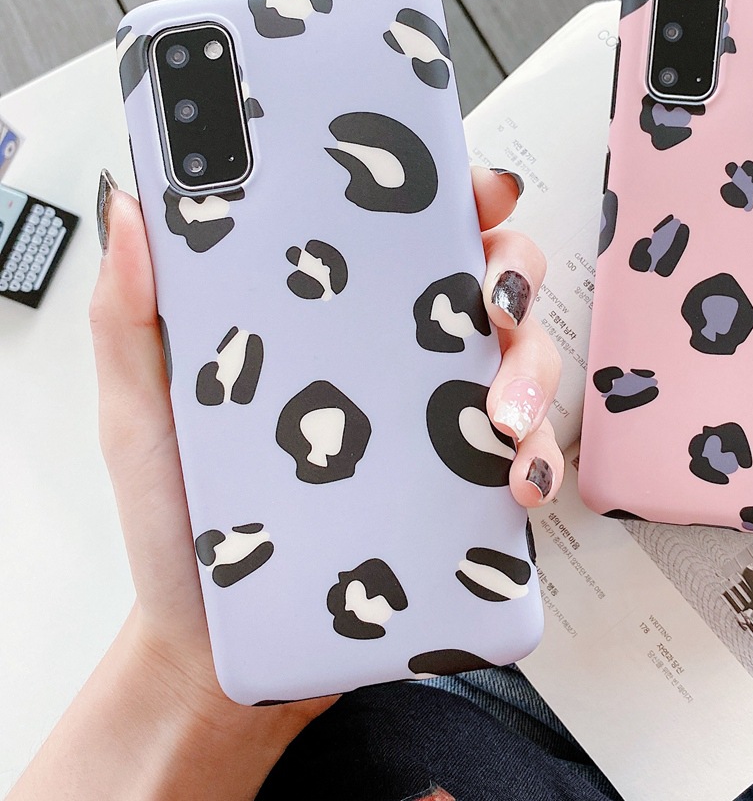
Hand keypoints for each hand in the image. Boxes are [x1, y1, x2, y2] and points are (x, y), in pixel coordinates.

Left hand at [89, 166, 562, 712]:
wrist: (215, 646)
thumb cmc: (182, 525)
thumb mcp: (142, 412)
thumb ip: (131, 315)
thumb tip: (134, 208)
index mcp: (334, 320)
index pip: (407, 233)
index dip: (455, 196)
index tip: (478, 191)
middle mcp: (397, 360)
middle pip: (489, 281)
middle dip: (514, 278)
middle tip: (494, 306)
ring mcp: (435, 423)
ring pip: (524, 361)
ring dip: (533, 374)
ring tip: (502, 417)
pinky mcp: (458, 492)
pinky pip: (524, 458)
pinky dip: (538, 461)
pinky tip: (516, 480)